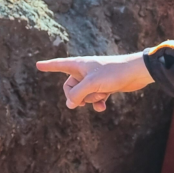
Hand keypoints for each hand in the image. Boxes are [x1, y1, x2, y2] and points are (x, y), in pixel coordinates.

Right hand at [36, 51, 153, 111]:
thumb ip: (77, 94)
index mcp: (79, 65)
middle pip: (70, 87)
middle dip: (77, 96)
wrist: (136, 73)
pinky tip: (103, 107)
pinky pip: (95, 99)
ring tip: (101, 96)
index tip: (38, 65)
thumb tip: (69, 104)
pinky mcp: (105, 87)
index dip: (48, 66)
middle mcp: (85, 71)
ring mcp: (95, 80)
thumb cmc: (113, 73)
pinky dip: (98, 103)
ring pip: (83, 95)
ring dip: (91, 99)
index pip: (59, 65)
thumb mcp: (91, 84)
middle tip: (85, 98)